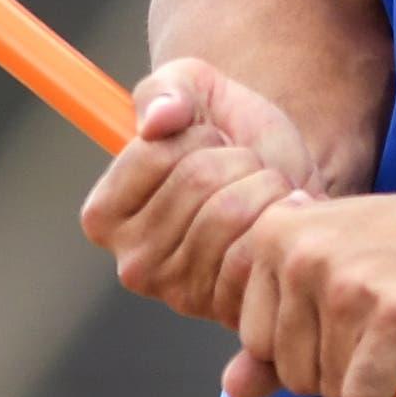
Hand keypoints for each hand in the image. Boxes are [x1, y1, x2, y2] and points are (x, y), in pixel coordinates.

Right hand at [80, 59, 320, 328]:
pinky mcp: (228, 307)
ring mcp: (180, 292)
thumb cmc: (233, 136)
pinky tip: (283, 220)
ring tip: (264, 189)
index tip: (207, 140)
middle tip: (244, 167)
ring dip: (263, 184)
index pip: (153, 154)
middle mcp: (133, 262)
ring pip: (230, 210)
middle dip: (235, 158)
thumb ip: (166, 89)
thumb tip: (156, 119)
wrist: (290, 182)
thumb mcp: (195, 88)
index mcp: (105, 214)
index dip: (196, 134)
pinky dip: (282, 218)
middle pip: (196, 180)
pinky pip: (259, 246)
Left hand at [225, 186, 395, 396]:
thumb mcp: (334, 272)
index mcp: (278, 234)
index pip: (254, 340)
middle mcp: (304, 255)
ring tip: (391, 363)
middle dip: (332, 378)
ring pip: (329, 389)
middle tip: (370, 350)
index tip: (337, 335)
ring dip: (365, 394)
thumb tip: (235, 388)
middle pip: (291, 371)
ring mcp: (348, 286)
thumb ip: (278, 331)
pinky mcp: (393, 319)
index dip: (299, 353)